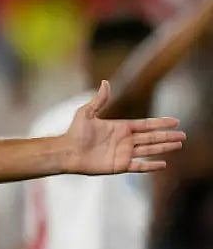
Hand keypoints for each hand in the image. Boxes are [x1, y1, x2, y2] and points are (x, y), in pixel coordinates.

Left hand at [64, 80, 185, 174]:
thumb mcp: (86, 112)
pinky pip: (139, 166)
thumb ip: (99, 99)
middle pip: (151, 138)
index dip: (160, 123)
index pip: (146, 125)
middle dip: (167, 136)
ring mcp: (123, 153)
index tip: (175, 121)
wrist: (66, 151)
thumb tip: (106, 82)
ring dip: (164, 148)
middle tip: (183, 136)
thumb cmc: (74, 132)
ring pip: (149, 150)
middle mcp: (124, 140)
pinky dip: (151, 166)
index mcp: (120, 127)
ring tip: (178, 145)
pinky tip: (163, 164)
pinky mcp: (119, 166)